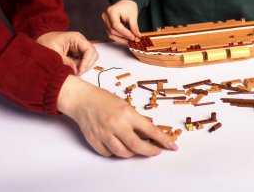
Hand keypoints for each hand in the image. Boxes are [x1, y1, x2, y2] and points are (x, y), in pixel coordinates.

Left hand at [36, 31, 97, 74]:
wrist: (41, 40)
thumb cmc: (46, 42)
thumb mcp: (54, 53)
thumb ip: (66, 62)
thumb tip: (75, 70)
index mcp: (76, 38)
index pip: (89, 49)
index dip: (87, 61)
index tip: (80, 70)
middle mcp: (81, 42)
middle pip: (93, 54)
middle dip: (87, 65)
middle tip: (78, 72)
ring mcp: (80, 47)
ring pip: (90, 59)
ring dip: (84, 66)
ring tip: (74, 70)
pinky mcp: (78, 53)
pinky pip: (84, 61)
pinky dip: (80, 66)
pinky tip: (73, 68)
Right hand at [58, 76, 177, 157]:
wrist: (82, 99)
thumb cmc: (103, 99)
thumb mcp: (124, 105)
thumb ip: (135, 120)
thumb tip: (148, 134)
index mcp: (126, 113)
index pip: (150, 130)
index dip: (163, 140)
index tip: (172, 146)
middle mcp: (116, 124)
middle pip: (137, 146)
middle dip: (149, 151)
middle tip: (155, 152)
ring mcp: (104, 133)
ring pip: (122, 153)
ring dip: (131, 153)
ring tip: (133, 147)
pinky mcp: (94, 139)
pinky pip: (108, 153)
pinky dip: (114, 152)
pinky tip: (117, 145)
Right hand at [102, 0, 141, 43]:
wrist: (125, 4)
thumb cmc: (129, 7)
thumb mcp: (133, 16)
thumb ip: (134, 27)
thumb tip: (137, 36)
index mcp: (111, 11)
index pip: (116, 25)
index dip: (124, 32)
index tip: (133, 37)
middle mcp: (106, 16)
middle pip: (113, 30)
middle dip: (123, 36)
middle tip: (134, 39)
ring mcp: (105, 21)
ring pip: (111, 34)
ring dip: (121, 39)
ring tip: (130, 40)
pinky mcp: (106, 26)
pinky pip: (111, 34)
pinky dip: (119, 38)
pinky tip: (126, 39)